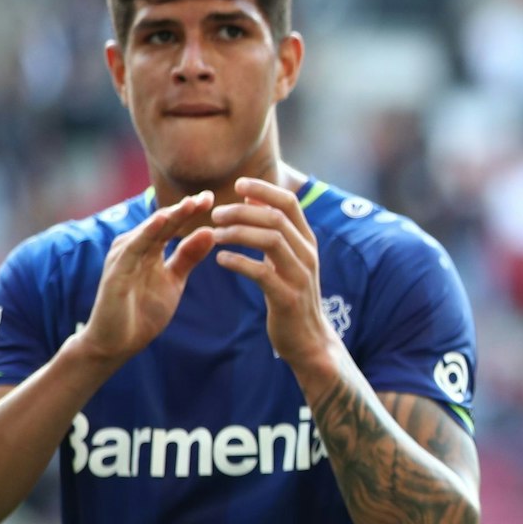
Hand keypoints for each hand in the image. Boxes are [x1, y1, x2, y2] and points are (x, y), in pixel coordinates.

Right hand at [74, 192, 216, 364]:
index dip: (192, 211)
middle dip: (185, 209)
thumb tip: (210, 232)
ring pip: (149, 231)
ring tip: (191, 203)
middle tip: (209, 196)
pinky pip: (133, 248)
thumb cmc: (143, 310)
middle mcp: (134, 247)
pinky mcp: (116, 270)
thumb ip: (188, 257)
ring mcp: (123, 257)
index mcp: (148, 248)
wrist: (117, 343)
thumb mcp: (174, 280)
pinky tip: (162, 221)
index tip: (214, 198)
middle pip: (163, 223)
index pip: (173, 224)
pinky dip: (147, 233)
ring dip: (170, 216)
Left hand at [211, 178, 339, 372]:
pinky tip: (221, 259)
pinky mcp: (287, 297)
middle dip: (241, 212)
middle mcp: (307, 254)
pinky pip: (261, 273)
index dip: (263, 189)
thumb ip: (273, 230)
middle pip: (275, 218)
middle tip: (215, 215)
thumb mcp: (287, 258)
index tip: (237, 184)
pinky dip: (238, 262)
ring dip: (237, 233)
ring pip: (270, 240)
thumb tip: (249, 198)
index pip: (289, 202)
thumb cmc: (291, 295)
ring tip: (213, 235)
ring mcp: (300, 276)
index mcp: (307, 241)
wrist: (309, 339)